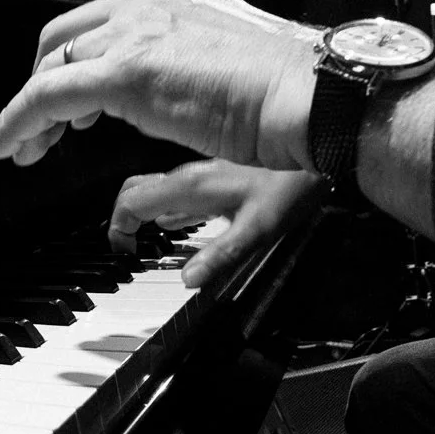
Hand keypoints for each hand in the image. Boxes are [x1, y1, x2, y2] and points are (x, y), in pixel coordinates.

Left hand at [0, 0, 321, 169]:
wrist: (305, 96)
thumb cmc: (284, 89)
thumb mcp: (225, 57)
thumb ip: (186, 62)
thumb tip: (164, 85)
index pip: (101, 22)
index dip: (74, 62)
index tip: (69, 99)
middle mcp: (147, 4)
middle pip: (63, 36)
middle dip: (43, 79)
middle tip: (42, 125)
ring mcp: (133, 35)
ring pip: (50, 66)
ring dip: (29, 109)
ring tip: (24, 146)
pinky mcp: (123, 73)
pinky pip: (46, 95)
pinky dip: (17, 121)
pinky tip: (7, 146)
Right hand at [110, 159, 323, 287]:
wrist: (315, 152)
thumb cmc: (290, 188)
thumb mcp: (257, 230)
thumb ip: (221, 256)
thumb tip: (187, 281)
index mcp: (190, 187)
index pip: (132, 200)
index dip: (119, 228)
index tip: (124, 254)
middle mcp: (190, 176)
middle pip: (135, 189)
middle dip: (122, 217)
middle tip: (126, 247)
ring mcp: (202, 174)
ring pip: (156, 189)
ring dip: (143, 213)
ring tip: (143, 242)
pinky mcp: (217, 177)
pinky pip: (178, 192)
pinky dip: (166, 210)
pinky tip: (177, 226)